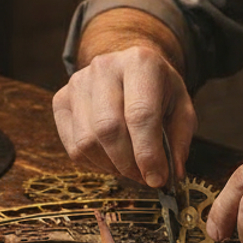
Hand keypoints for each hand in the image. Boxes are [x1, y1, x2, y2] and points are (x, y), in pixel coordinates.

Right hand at [52, 45, 196, 188]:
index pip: (140, 114)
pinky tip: (112, 158)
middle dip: (128, 164)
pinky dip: (95, 163)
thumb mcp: (182, 107)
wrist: (129, 68)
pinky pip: (74, 147)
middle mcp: (104, 67)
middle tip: (145, 177)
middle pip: (109, 129)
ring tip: (130, 167)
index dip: (148, 153)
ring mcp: (78, 83)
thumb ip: (180, 140)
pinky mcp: (61, 100)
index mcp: (140, 63)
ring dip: (112, 166)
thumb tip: (172, 174)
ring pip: (88, 142)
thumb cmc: (158, 90)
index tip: (157, 179)